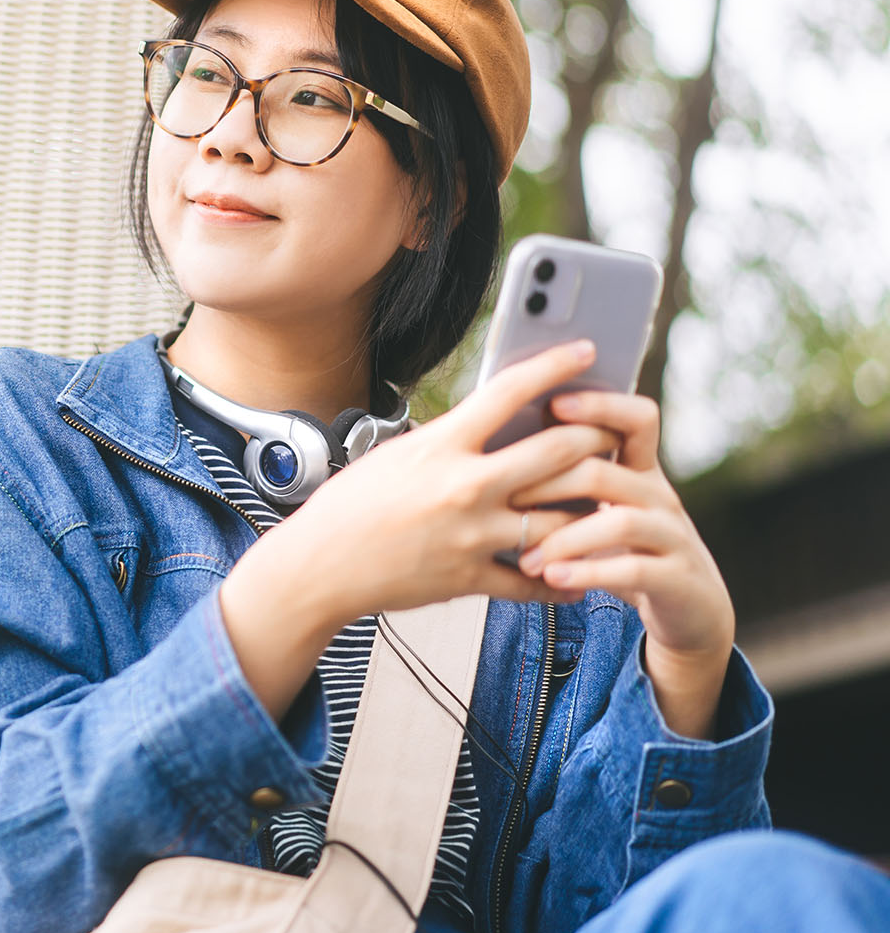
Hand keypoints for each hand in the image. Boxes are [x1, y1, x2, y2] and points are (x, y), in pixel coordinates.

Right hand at [279, 339, 619, 618]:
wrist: (319, 565)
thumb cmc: (352, 504)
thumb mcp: (399, 453)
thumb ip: (451, 440)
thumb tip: (497, 424)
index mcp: (441, 445)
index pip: (510, 391)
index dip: (555, 365)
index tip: (586, 350)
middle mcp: (463, 486)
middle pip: (557, 453)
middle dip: (597, 439)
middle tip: (612, 433)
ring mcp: (472, 536)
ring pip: (561, 520)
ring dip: (591, 510)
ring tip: (607, 500)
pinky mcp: (470, 579)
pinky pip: (534, 582)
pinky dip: (562, 579)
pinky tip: (578, 571)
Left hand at [512, 390, 734, 738]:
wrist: (691, 609)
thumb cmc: (627, 550)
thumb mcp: (603, 510)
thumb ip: (569, 481)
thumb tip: (501, 449)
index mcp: (641, 470)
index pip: (636, 418)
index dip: (600, 405)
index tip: (553, 402)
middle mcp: (660, 496)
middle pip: (604, 471)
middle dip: (549, 483)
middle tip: (505, 500)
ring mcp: (673, 537)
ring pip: (620, 521)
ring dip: (564, 539)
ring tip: (526, 558)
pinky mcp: (678, 579)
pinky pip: (633, 570)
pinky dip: (588, 573)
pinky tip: (552, 578)